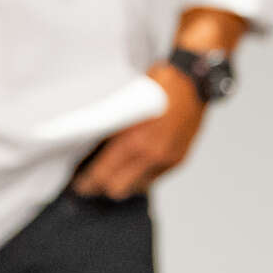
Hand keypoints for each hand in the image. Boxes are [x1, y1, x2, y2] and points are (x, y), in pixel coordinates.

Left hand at [73, 64, 205, 200]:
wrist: (192, 83)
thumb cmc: (156, 86)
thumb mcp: (123, 103)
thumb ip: (108, 128)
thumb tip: (86, 145)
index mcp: (133, 140)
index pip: (102, 174)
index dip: (87, 183)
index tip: (79, 184)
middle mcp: (151, 155)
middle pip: (117, 189)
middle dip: (102, 186)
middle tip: (91, 180)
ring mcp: (166, 160)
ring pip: (136, 187)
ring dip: (123, 182)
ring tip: (112, 172)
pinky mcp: (178, 160)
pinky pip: (152, 179)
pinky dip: (140, 176)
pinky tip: (133, 165)